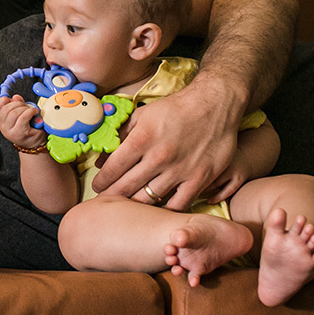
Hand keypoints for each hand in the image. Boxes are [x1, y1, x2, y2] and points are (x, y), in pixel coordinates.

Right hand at [0, 95, 47, 150]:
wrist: (36, 143)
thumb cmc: (30, 128)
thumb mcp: (22, 113)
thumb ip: (18, 104)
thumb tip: (16, 97)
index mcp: (2, 120)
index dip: (3, 100)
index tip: (12, 99)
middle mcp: (3, 127)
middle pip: (6, 109)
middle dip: (18, 104)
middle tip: (26, 106)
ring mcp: (10, 131)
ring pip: (14, 113)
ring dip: (25, 108)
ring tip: (31, 111)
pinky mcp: (19, 133)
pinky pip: (23, 118)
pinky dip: (30, 112)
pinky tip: (34, 112)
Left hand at [91, 80, 240, 210]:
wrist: (215, 104)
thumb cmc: (176, 108)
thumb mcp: (142, 115)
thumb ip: (120, 137)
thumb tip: (100, 160)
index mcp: (142, 139)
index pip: (112, 169)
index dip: (101, 181)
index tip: (98, 185)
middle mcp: (159, 157)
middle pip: (126, 187)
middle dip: (112, 195)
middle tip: (107, 198)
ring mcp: (180, 170)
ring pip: (149, 199)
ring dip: (135, 204)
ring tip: (128, 204)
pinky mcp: (200, 178)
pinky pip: (178, 204)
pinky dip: (165, 210)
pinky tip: (157, 209)